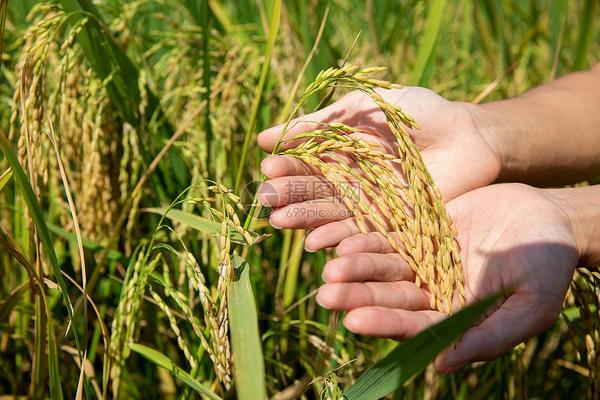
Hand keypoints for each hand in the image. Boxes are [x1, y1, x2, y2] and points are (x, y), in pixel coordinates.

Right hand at [257, 87, 500, 250]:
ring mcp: (369, 205)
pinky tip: (316, 242)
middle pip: (314, 193)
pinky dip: (340, 238)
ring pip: (332, 216)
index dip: (286, 167)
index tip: (266, 169)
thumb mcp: (362, 109)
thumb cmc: (417, 112)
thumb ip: (318, 124)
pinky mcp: (392, 225)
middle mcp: (350, 183)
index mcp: (340, 153)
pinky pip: (362, 233)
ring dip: (305, 220)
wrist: (468, 133)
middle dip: (289, 197)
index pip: (306, 164)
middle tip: (265, 201)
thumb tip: (263, 138)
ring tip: (280, 222)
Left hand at [315, 183, 578, 371]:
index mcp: (457, 319)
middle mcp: (434, 294)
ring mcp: (424, 263)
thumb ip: (489, 336)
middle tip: (327, 296)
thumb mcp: (529, 305)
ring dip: (357, 269)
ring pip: (384, 268)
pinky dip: (368, 240)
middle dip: (359, 298)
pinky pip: (390, 237)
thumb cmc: (548, 265)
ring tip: (331, 269)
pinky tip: (345, 242)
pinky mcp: (419, 233)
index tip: (355, 321)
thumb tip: (442, 367)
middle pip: (391, 299)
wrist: (546, 216)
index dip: (387, 324)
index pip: (417, 328)